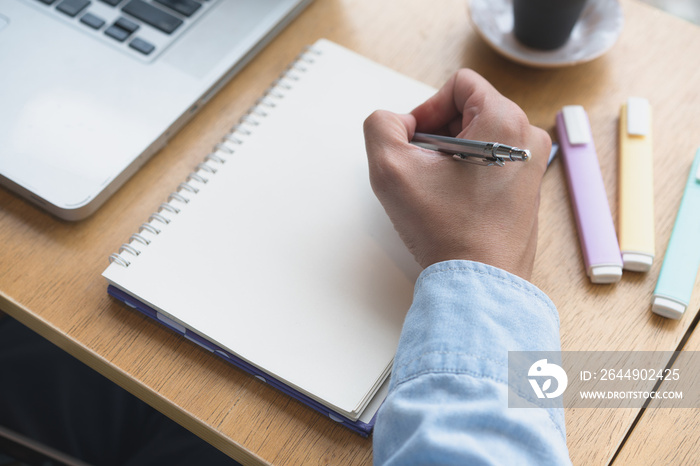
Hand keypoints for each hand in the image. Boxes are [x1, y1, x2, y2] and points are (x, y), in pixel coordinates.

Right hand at [364, 69, 550, 279]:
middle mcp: (527, 139)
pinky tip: (452, 202)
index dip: (426, 109)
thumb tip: (398, 123)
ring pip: (477, 138)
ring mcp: (530, 166)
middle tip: (421, 170)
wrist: (478, 283)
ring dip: (448, 156)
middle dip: (436, 134)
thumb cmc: (446, 230)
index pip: (459, 84)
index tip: (415, 145)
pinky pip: (489, 163)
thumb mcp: (390, 167)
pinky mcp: (526, 190)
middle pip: (469, 110)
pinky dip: (464, 174)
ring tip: (435, 189)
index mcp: (506, 120)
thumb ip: (381, 124)